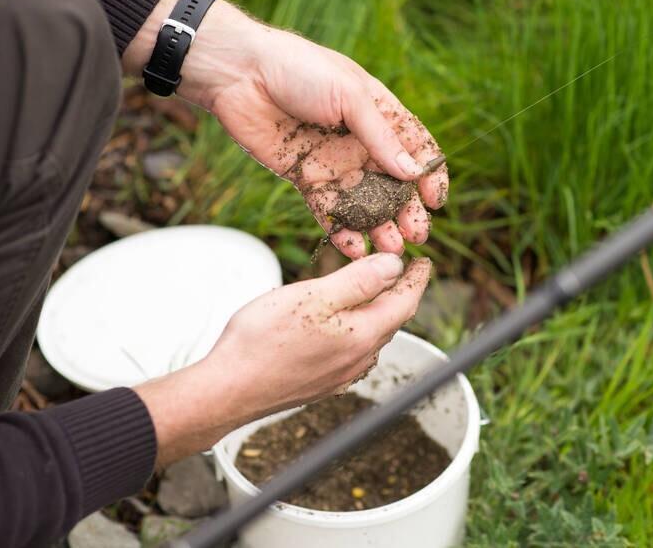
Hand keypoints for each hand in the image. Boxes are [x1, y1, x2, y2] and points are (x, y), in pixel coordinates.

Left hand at [124, 0, 448, 258]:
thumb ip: (381, 137)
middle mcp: (361, 141)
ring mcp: (334, 162)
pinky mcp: (306, 178)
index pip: (416, 148)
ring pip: (365, 202)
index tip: (437, 200)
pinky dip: (343, 231)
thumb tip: (413, 173)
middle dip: (409, 210)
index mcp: (379, 114)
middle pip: (394, 183)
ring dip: (380, 226)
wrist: (241, 74)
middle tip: (417, 235)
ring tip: (390, 250)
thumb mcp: (350, 96)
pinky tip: (354, 249)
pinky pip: (329, 210)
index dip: (430, 174)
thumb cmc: (300, 70)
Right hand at [134, 253, 430, 465]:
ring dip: (377, 313)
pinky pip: (352, 353)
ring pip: (371, 338)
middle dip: (398, 293)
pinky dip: (357, 331)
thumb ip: (358, 281)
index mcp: (362, 335)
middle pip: (390, 320)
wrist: (229, 390)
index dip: (416, 279)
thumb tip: (394, 265)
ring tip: (374, 293)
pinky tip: (342, 327)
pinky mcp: (321, 384)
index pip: (404, 302)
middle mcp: (358, 360)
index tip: (422, 261)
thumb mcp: (314, 297)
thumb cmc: (264, 339)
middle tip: (401, 271)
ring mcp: (340, 376)